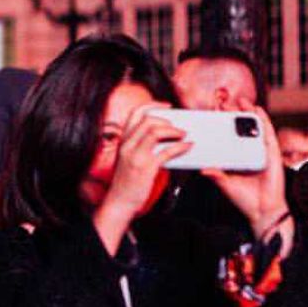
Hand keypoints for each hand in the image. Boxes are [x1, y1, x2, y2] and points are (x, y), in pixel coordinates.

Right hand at [92, 103, 190, 254]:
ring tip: (183, 135)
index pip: (135, 113)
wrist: (119, 201)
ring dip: (174, 131)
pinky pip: (166, 152)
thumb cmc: (126, 181)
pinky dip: (180, 147)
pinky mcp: (146, 168)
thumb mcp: (128, 158)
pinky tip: (188, 147)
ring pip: (155, 132)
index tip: (167, 106)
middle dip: (167, 120)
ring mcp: (135, 156)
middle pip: (148, 120)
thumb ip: (140, 145)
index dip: (153, 105)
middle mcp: (127, 145)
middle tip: (178, 127)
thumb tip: (165, 134)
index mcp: (123, 141)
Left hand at [202, 99, 293, 253]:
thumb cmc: (244, 199)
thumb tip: (202, 169)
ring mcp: (260, 151)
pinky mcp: (272, 153)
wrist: (262, 211)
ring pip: (253, 127)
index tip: (210, 110)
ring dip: (247, 112)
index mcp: (235, 157)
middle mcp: (247, 151)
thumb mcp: (225, 184)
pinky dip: (263, 120)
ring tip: (239, 99)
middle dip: (231, 113)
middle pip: (238, 128)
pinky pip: (268, 133)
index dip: (219, 122)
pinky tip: (257, 110)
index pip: (226, 135)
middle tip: (222, 99)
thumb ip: (216, 175)